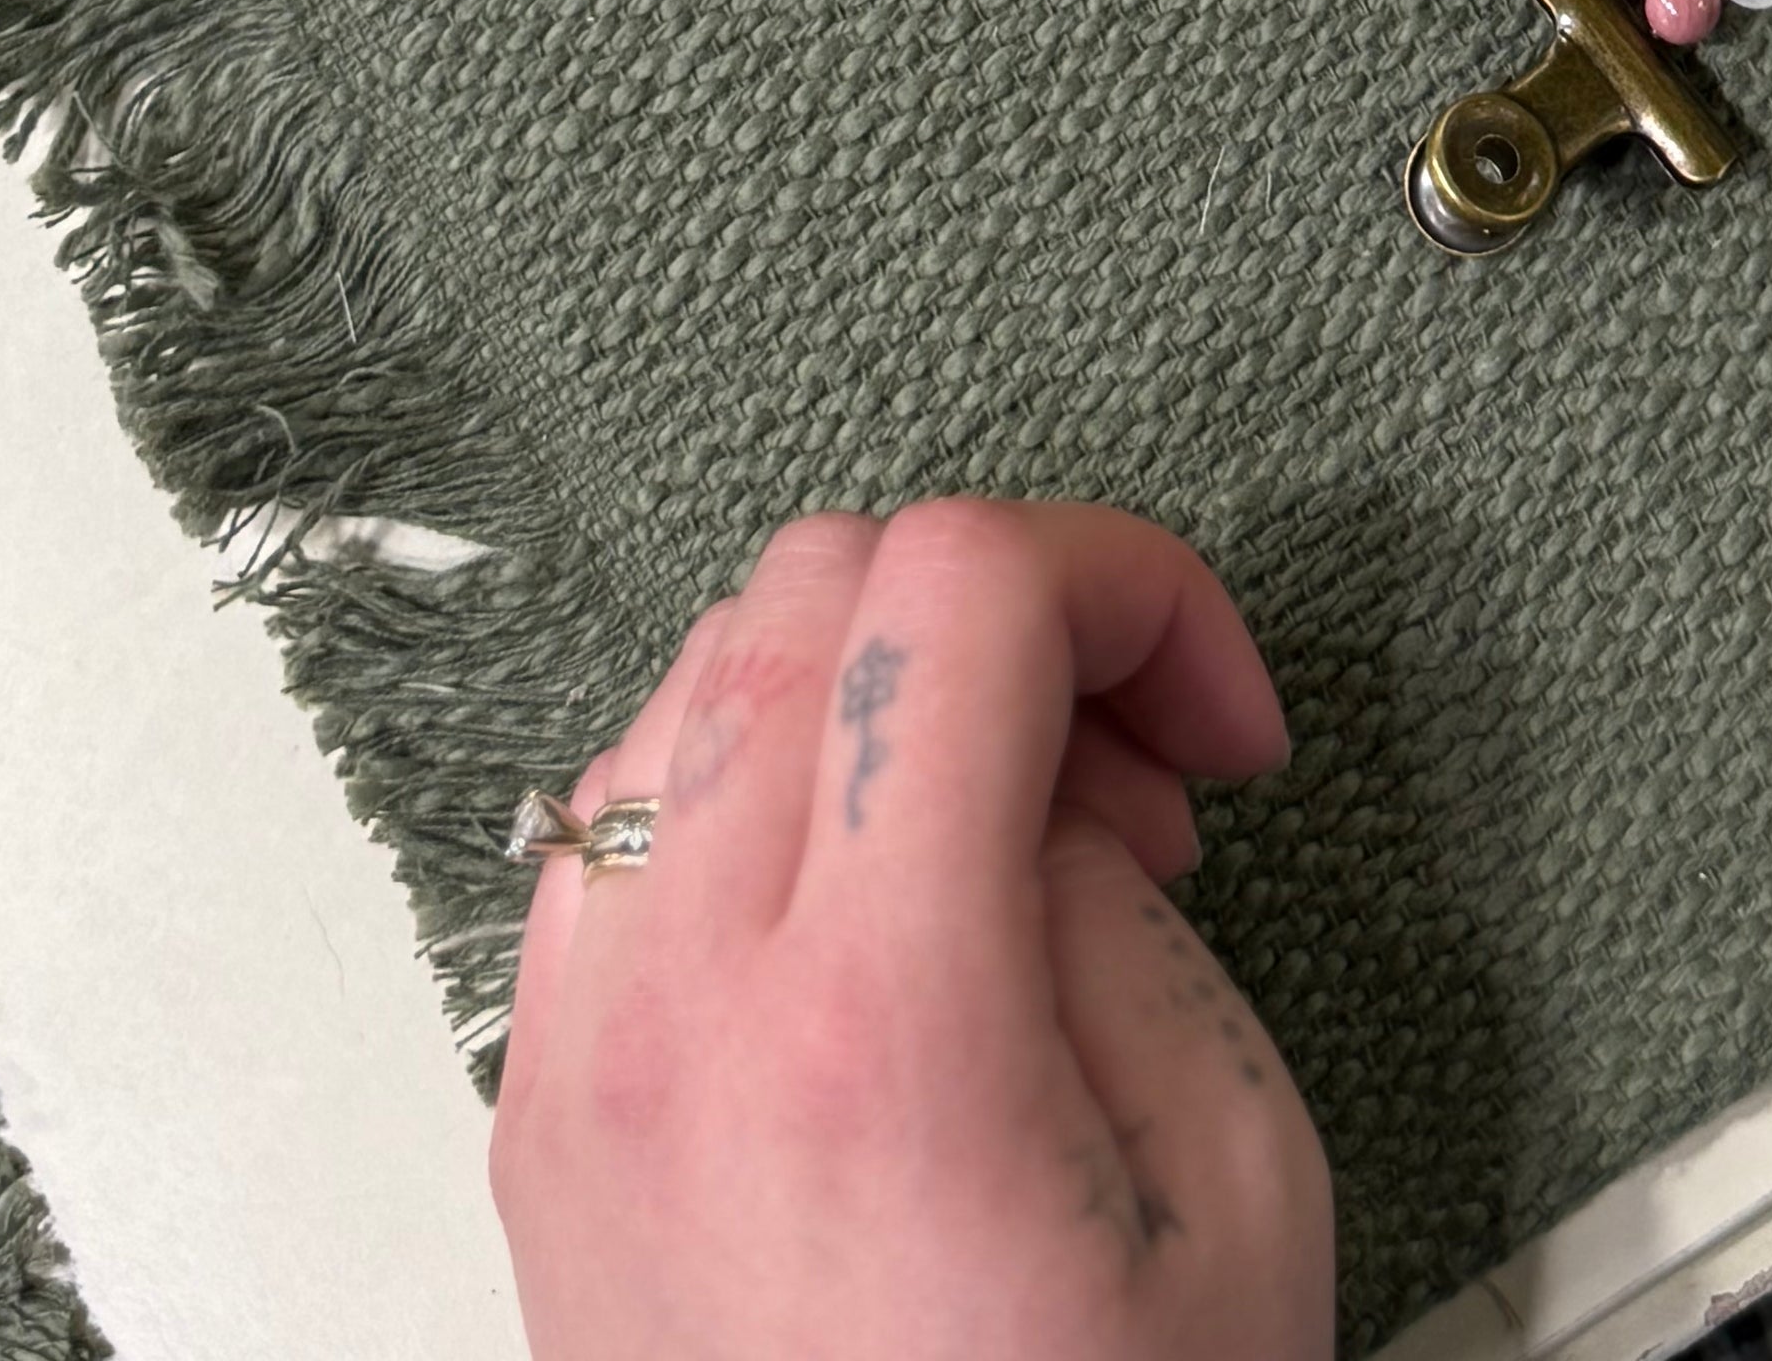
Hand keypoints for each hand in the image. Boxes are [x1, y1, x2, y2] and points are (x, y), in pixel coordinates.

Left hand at [494, 500, 1330, 1360]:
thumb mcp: (1234, 1188)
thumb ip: (1132, 921)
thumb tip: (1044, 785)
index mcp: (879, 1024)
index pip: (956, 591)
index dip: (1128, 585)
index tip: (1209, 712)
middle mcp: (686, 1012)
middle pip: (817, 583)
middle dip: (1013, 623)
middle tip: (1133, 787)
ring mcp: (579, 1059)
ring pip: (702, 672)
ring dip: (879, 696)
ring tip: (1013, 866)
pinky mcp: (537, 1114)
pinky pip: (621, 823)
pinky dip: (758, 798)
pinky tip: (876, 923)